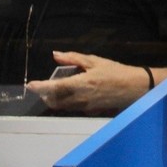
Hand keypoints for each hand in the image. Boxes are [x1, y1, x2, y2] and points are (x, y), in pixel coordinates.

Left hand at [26, 51, 149, 113]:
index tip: (31, 85)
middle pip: (54, 101)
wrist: (135, 87)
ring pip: (63, 106)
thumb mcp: (96, 61)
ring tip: (58, 88)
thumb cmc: (116, 72)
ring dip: (56, 99)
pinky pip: (73, 108)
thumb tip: (56, 55)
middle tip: (44, 86)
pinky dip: (68, 102)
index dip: (40, 87)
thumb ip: (74, 58)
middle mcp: (80, 98)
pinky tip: (75, 93)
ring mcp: (85, 107)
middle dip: (46, 95)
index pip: (54, 88)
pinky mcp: (91, 111)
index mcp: (81, 84)